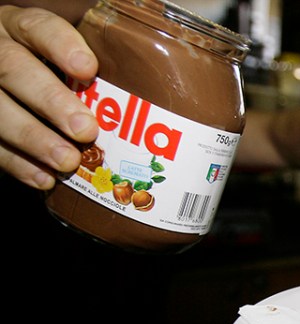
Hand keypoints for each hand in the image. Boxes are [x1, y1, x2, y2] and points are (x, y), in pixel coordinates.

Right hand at [0, 6, 98, 189]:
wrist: (14, 91)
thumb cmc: (56, 76)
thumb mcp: (67, 60)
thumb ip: (91, 72)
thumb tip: (144, 103)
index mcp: (20, 29)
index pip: (38, 28)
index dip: (62, 46)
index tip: (88, 69)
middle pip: (14, 69)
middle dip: (51, 101)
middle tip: (85, 130)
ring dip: (34, 138)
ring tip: (67, 161)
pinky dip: (18, 163)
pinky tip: (45, 178)